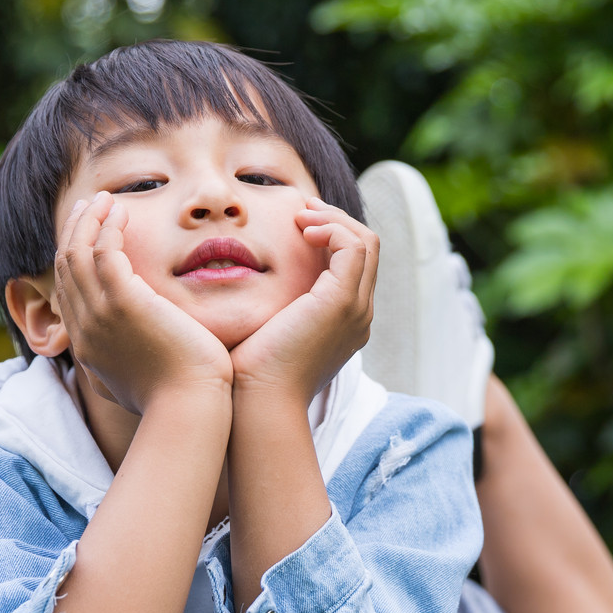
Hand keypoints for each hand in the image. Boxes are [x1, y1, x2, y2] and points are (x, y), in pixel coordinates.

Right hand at [54, 192, 232, 414]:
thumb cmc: (177, 401)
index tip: (88, 234)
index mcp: (88, 347)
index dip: (74, 257)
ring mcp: (99, 315)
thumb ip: (122, 367)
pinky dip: (108, 226)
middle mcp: (85, 329)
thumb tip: (117, 364)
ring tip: (105, 199)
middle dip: (75, 231)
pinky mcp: (123, 302)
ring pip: (76, 253)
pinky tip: (122, 210)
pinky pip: (103, 251)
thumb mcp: (136, 385)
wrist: (188, 409)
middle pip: (65, 268)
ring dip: (89, 221)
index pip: (68, 292)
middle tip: (90, 206)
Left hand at [228, 197, 377, 405]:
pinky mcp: (342, 302)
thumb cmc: (250, 376)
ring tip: (301, 216)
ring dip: (333, 219)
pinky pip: (353, 246)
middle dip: (335, 220)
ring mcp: (355, 309)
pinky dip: (331, 228)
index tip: (298, 224)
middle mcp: (358, 316)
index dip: (331, 236)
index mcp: (344, 323)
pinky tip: (302, 230)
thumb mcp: (265, 332)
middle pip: (366, 249)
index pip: (354, 266)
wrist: (259, 403)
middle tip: (301, 210)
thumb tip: (247, 287)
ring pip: (365, 242)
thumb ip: (271, 309)